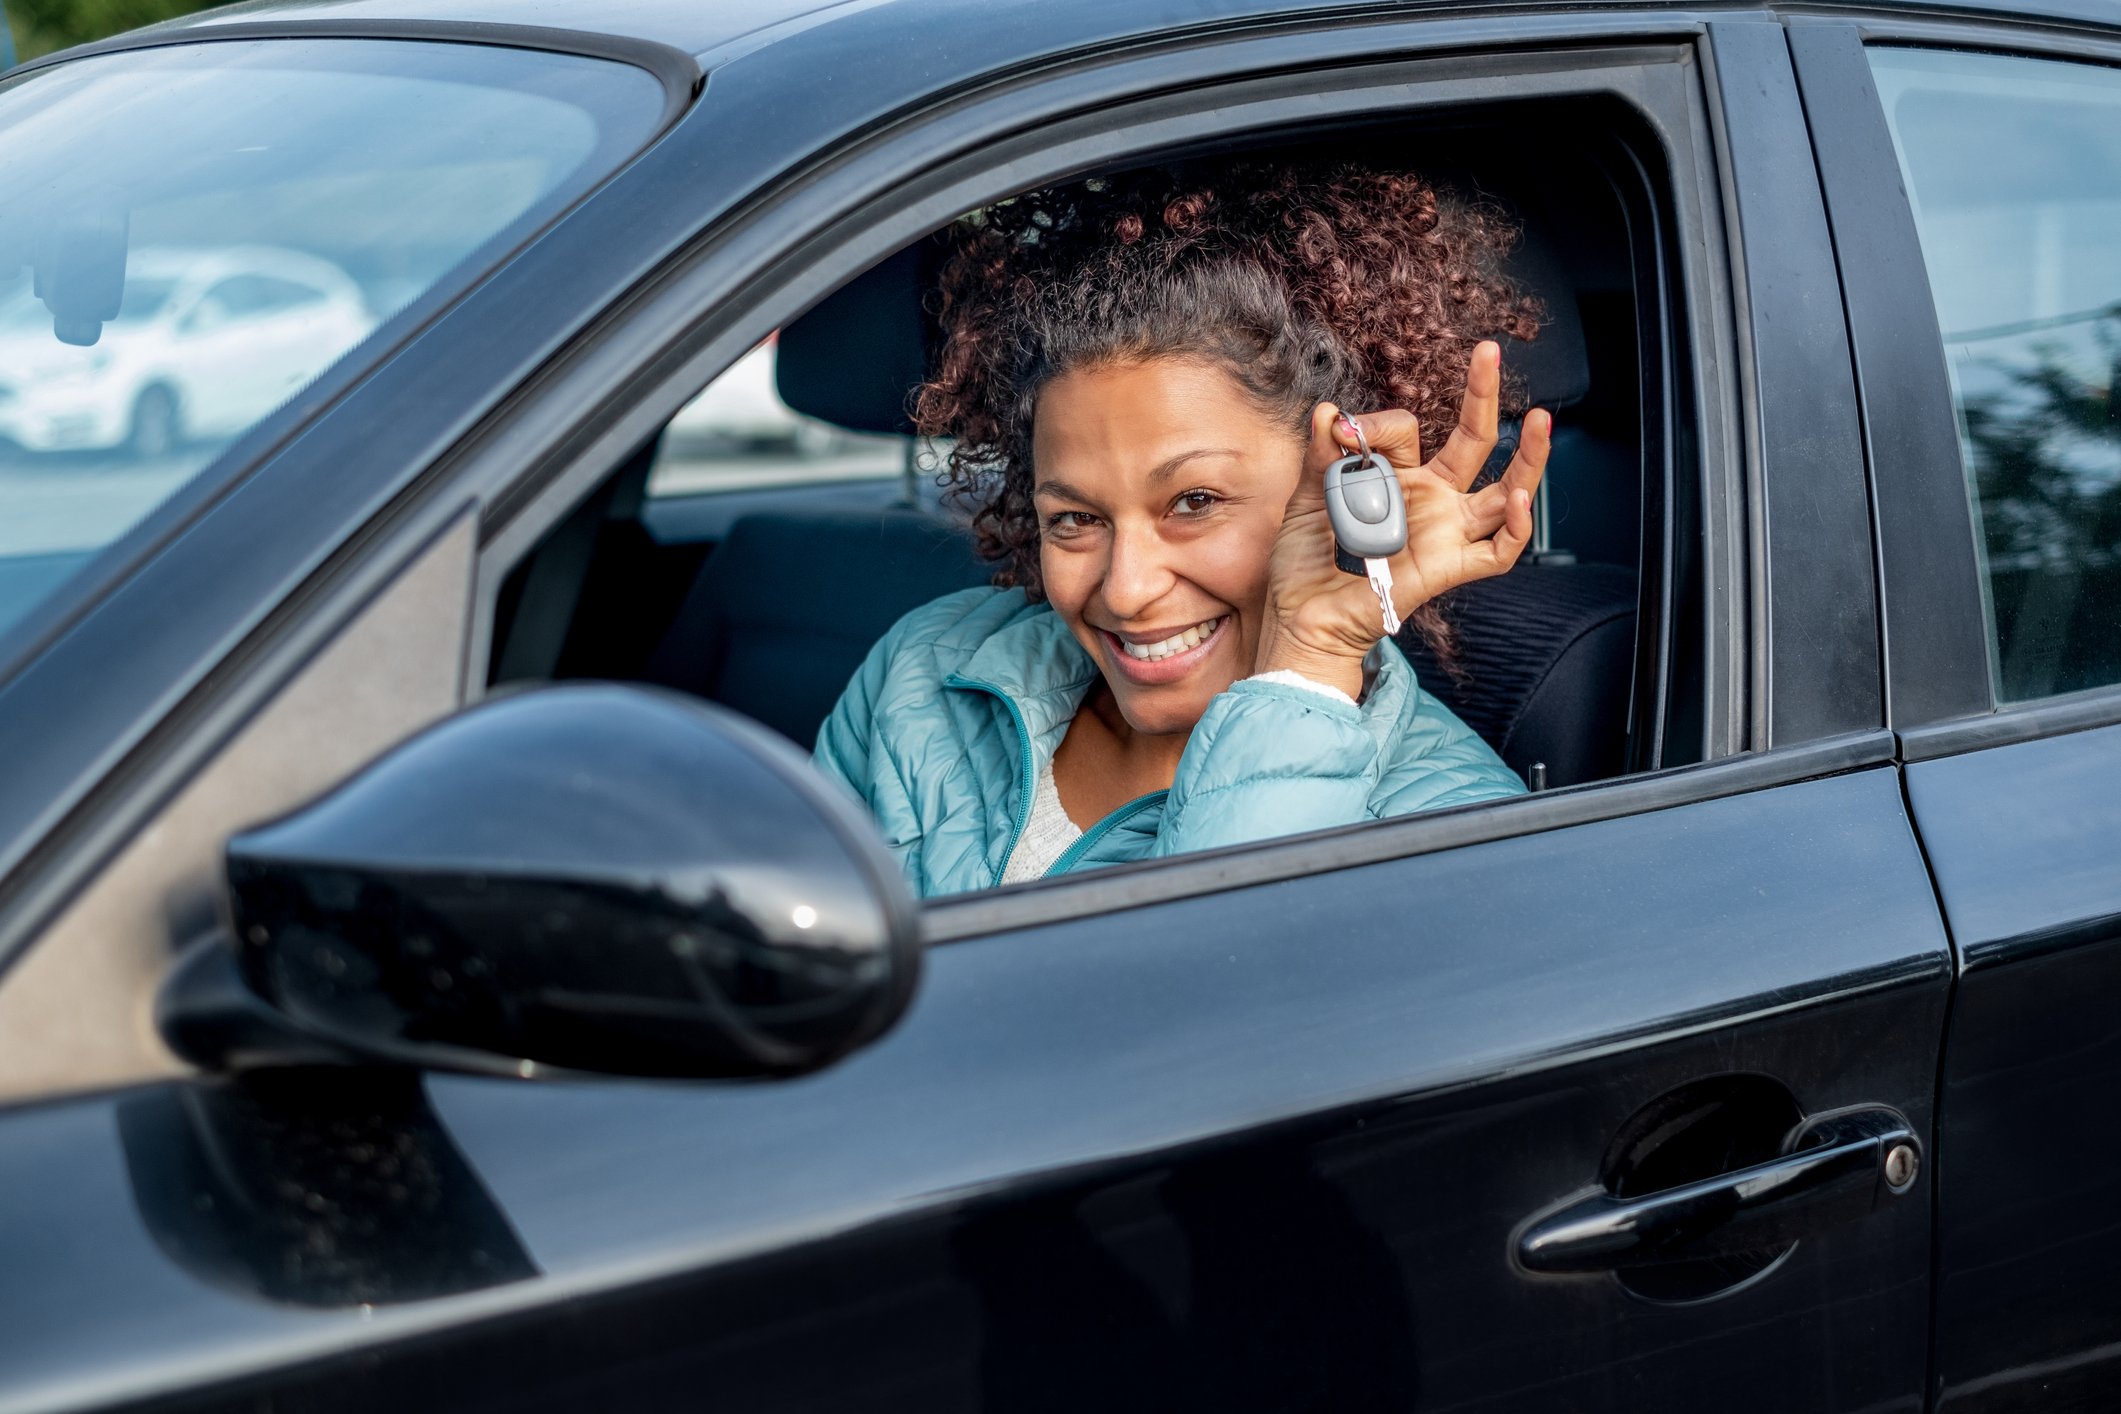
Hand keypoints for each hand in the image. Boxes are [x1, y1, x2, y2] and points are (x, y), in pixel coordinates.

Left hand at [1253, 341, 1550, 696]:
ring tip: (1542, 418)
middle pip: (1473, 442)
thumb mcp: (1306, 499)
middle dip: (1483, 395)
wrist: (1301, 616)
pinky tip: (1517, 498)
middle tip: (1489, 352)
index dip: (1377, 424)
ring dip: (1529, 458)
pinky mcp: (1449, 568)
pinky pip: (1497, 552)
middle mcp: (1428, 499)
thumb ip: (1321, 457)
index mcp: (1395, 477)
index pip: (1406, 429)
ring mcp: (1443, 532)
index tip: (1342, 432)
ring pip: (1504, 493)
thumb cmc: (1303, 564)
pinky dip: (1515, 528)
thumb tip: (1329, 411)